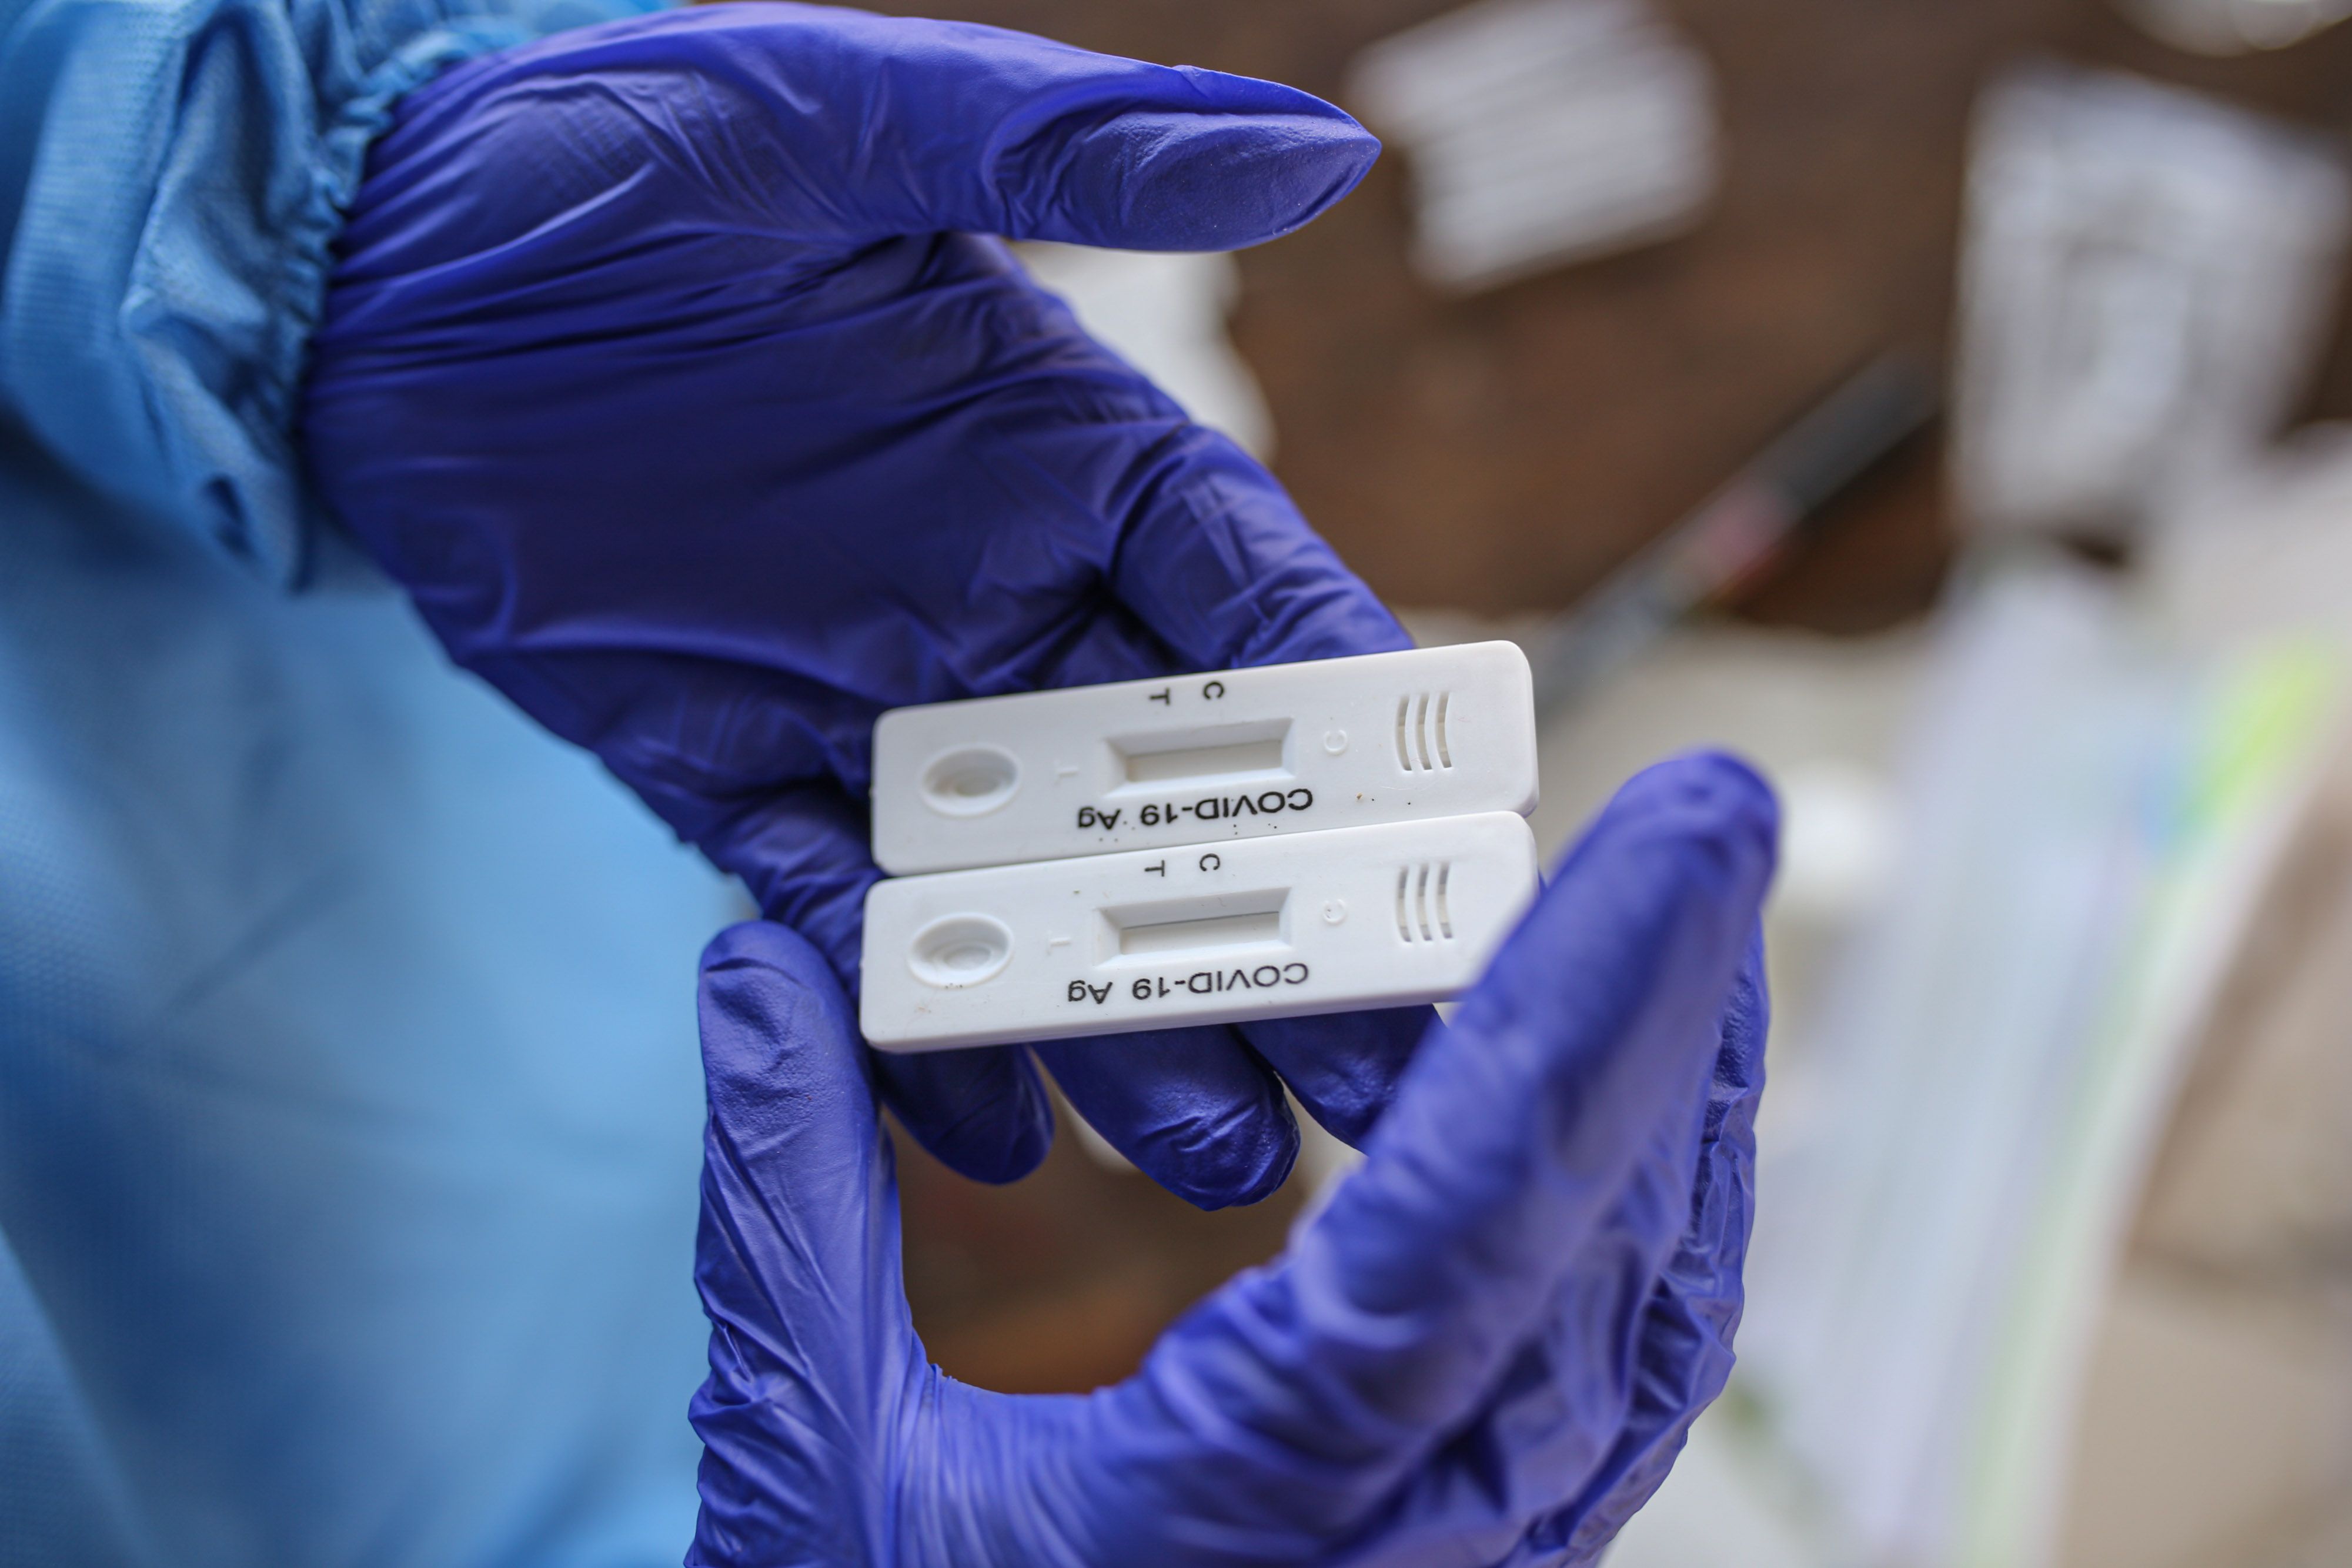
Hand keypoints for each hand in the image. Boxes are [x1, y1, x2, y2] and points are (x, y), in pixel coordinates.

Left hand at [303, 3, 1423, 1204]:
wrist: (356, 251)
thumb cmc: (599, 139)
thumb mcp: (837, 114)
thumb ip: (1069, 147)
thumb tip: (1318, 148)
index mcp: (1060, 447)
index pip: (1249, 610)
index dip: (1353, 733)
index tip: (1452, 853)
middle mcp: (987, 588)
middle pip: (1165, 794)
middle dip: (1272, 936)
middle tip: (1378, 1078)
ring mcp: (859, 693)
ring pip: (1017, 886)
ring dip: (1109, 1019)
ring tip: (1210, 1154)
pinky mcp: (720, 761)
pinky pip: (832, 913)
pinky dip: (900, 1021)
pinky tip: (981, 1131)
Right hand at [687, 753, 1775, 1565]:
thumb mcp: (819, 1455)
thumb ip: (797, 1194)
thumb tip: (767, 965)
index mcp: (1261, 1490)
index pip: (1481, 1210)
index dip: (1596, 1001)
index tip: (1689, 834)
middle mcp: (1421, 1534)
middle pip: (1619, 1236)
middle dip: (1682, 1004)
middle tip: (1710, 825)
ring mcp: (1475, 1556)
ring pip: (1657, 1305)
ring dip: (1688, 1097)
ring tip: (1693, 925)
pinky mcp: (1481, 1555)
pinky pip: (1624, 1371)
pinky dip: (1658, 1210)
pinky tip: (1644, 1111)